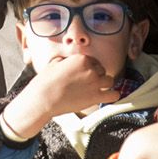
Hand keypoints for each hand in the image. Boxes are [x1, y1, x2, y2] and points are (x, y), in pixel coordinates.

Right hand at [2, 54, 119, 139]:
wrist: (44, 98)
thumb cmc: (45, 82)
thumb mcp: (53, 64)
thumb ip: (64, 61)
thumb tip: (65, 61)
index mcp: (81, 59)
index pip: (93, 60)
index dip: (89, 67)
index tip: (85, 73)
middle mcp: (91, 69)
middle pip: (102, 70)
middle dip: (96, 75)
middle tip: (88, 82)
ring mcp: (95, 83)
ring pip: (110, 80)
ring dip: (104, 84)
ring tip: (97, 88)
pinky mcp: (96, 97)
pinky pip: (114, 95)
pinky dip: (112, 95)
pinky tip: (107, 96)